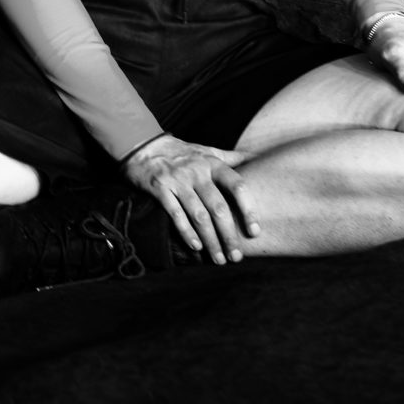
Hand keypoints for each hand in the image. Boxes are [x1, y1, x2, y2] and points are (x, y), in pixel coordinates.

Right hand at [122, 134, 255, 263]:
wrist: (142, 145)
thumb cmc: (182, 152)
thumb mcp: (209, 151)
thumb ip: (233, 158)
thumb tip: (261, 158)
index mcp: (213, 163)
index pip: (237, 186)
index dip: (248, 210)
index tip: (254, 232)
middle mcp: (197, 172)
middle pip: (219, 208)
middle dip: (229, 235)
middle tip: (236, 257)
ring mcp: (178, 181)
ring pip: (199, 216)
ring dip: (210, 240)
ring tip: (219, 259)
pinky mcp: (160, 189)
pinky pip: (175, 214)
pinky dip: (186, 232)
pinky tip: (196, 247)